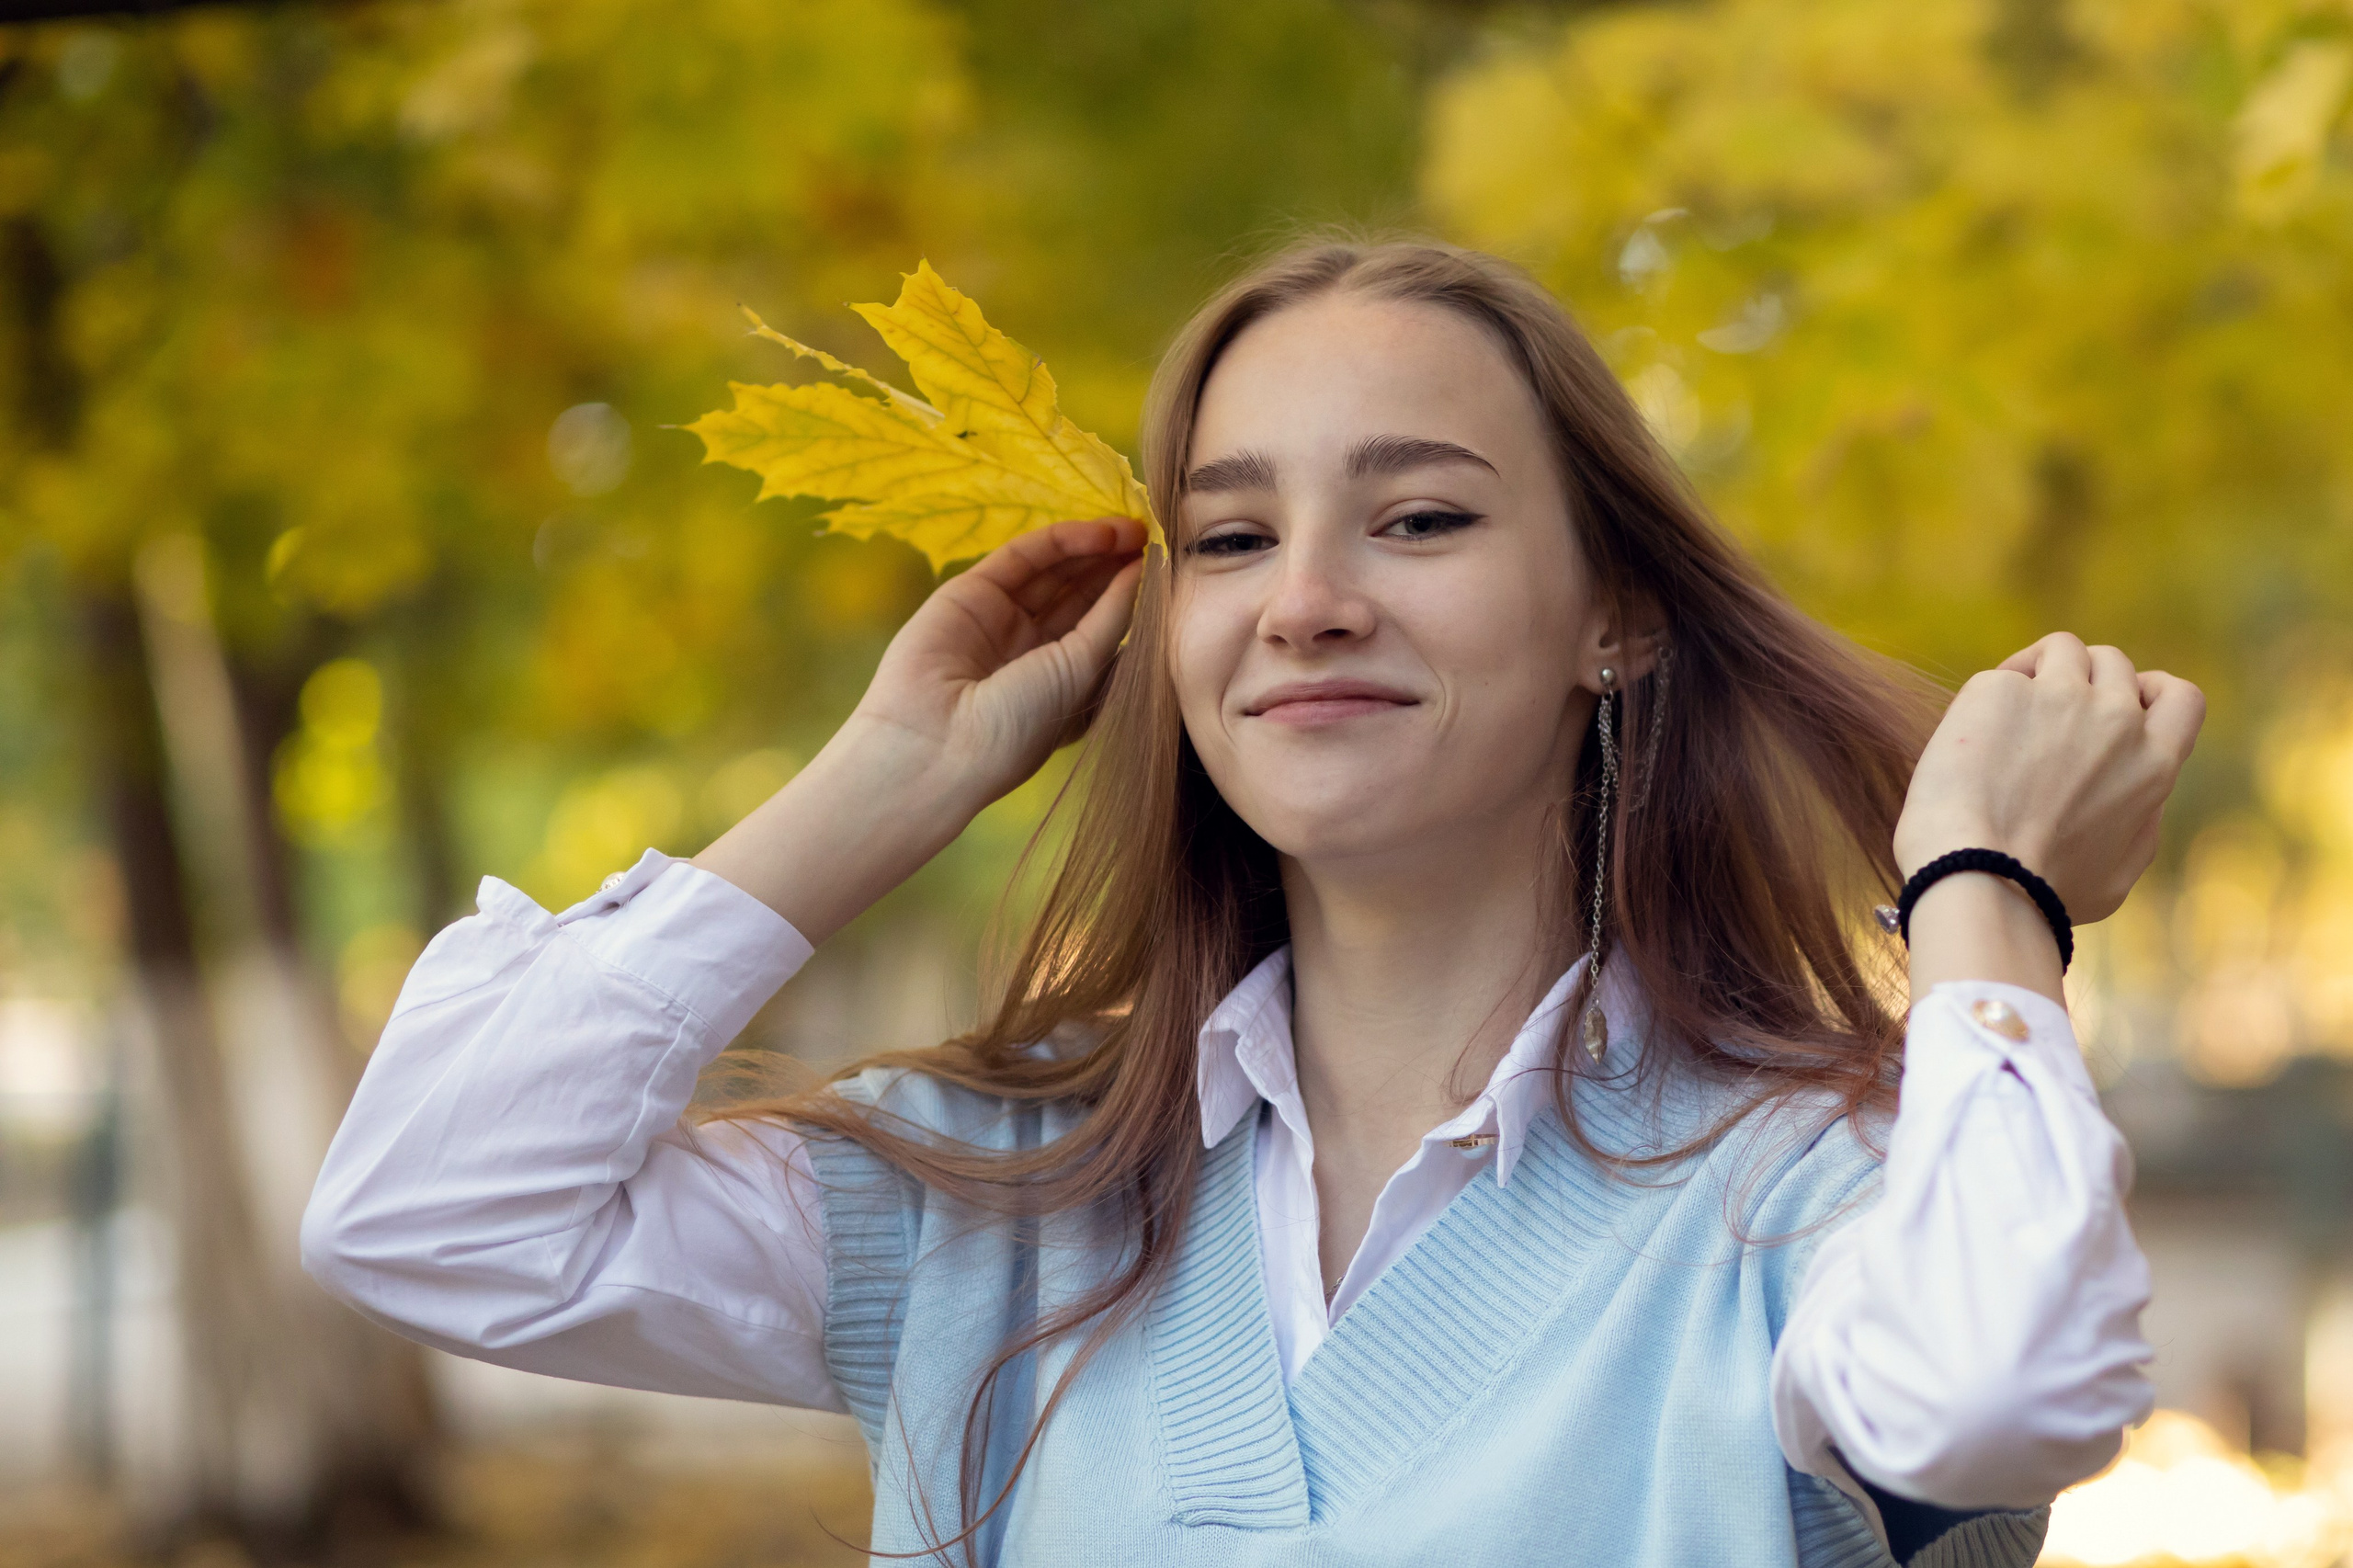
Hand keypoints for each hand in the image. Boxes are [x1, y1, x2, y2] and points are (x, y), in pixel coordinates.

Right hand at [849, 517, 1147, 808]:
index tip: (1170, 571)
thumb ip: (1110, 618)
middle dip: (1116, 565)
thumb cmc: (1017, 727)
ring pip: (1054, 570)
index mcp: (1061, 680)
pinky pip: (1022, 557)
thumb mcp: (1082, 671)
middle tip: (1155, 537)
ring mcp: (1000, 619)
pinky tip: (1100, 534)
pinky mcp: (970, 593)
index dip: (1133, 595)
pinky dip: (1061, 540)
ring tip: (1134, 529)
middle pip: (1081, 593)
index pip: (1102, 625)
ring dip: (1094, 548)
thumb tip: (1140, 573)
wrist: (937, 742)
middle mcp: (1031, 648)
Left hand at [1895, 632, 2204, 924]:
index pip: (2180, 696)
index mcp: (2154, 762)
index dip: (2151, 691)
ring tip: (2008, 716)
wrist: (1979, 874)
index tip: (2122, 704)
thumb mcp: (2118, 872)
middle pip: (2113, 663)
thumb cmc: (2044, 891)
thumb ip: (2139, 822)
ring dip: (2041, 671)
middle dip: (2083, 682)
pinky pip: (2004, 674)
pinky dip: (1993, 694)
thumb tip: (2142, 798)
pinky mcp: (2001, 689)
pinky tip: (1972, 735)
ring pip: (2063, 650)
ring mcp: (2059, 697)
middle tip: (2045, 722)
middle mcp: (2116, 718)